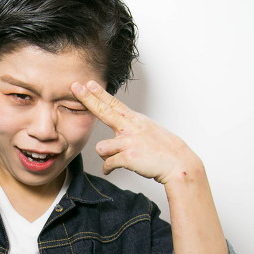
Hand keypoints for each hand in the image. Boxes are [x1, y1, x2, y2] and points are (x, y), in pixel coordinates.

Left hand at [71, 80, 200, 184]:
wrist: (178, 164)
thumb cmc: (164, 150)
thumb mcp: (147, 132)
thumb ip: (130, 129)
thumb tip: (117, 135)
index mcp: (135, 120)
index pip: (114, 103)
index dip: (99, 93)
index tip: (88, 83)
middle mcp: (131, 127)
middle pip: (104, 110)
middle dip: (87, 98)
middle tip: (75, 87)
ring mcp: (129, 141)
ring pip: (101, 147)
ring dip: (105, 155)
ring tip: (115, 158)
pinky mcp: (128, 157)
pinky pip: (108, 163)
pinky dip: (109, 168)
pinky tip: (111, 170)